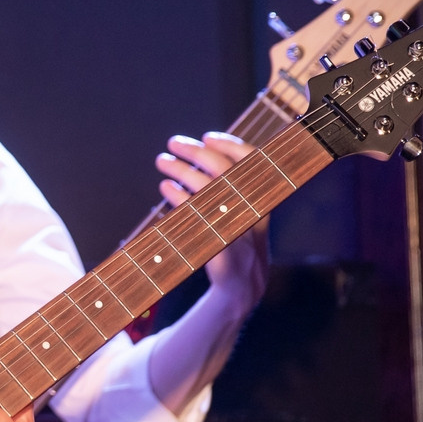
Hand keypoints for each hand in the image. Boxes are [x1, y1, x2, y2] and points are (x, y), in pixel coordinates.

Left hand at [157, 131, 267, 306]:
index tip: (207, 137)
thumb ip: (233, 185)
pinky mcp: (216, 243)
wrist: (243, 284)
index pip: (251, 160)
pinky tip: (165, 187)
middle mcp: (250, 208)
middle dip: (194, 151)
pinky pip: (193, 212)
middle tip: (173, 142)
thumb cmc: (239, 242)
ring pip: (203, 186)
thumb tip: (206, 152)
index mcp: (261, 197)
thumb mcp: (245, 211)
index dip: (229, 144)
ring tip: (162, 161)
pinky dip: (177, 195)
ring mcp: (234, 225)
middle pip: (221, 168)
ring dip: (179, 168)